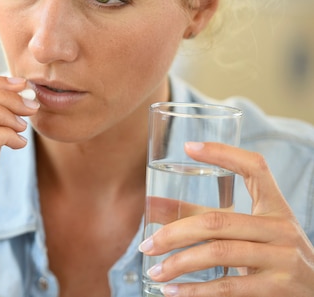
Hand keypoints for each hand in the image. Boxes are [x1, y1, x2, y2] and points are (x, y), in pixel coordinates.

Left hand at [140, 142, 313, 296]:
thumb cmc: (271, 255)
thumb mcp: (246, 231)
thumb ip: (201, 217)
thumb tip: (149, 205)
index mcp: (276, 207)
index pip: (256, 168)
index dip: (224, 153)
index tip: (189, 147)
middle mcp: (282, 229)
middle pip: (218, 220)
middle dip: (174, 233)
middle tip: (146, 245)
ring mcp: (282, 259)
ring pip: (219, 253)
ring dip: (179, 264)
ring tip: (155, 271)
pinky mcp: (277, 289)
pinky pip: (228, 287)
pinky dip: (195, 291)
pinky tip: (173, 292)